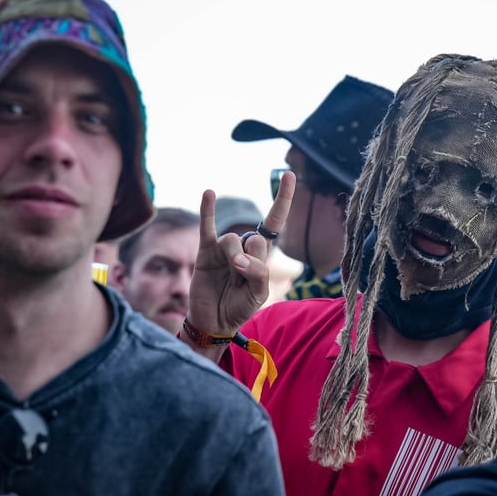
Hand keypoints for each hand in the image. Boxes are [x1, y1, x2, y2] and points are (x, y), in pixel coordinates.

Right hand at [185, 171, 295, 342]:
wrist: (213, 320)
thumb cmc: (239, 306)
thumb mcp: (257, 295)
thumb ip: (257, 274)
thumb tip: (240, 257)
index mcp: (261, 255)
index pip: (274, 223)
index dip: (283, 200)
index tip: (290, 175)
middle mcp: (243, 246)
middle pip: (254, 239)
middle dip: (250, 259)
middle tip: (242, 276)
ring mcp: (224, 248)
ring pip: (232, 240)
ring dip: (232, 259)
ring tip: (229, 277)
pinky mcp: (206, 252)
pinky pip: (206, 227)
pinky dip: (208, 210)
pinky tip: (209, 193)